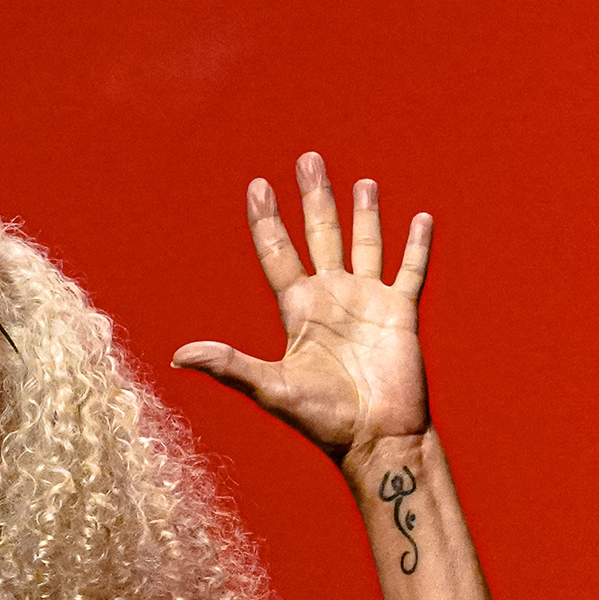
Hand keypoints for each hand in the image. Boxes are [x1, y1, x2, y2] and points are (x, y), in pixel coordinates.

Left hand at [170, 153, 431, 463]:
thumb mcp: (271, 389)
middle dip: (314, 198)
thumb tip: (179, 356)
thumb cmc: (324, 420)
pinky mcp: (400, 313)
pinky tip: (419, 217)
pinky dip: (416, 245)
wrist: (377, 439)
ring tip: (361, 181)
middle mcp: (332, 299)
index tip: (258, 186)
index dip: (268, 221)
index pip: (278, 254)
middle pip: (320, 235)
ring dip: (364, 213)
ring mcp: (367, 303)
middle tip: (308, 159)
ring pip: (365, 244)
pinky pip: (410, 271)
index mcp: (299, 311)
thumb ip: (229, 365)